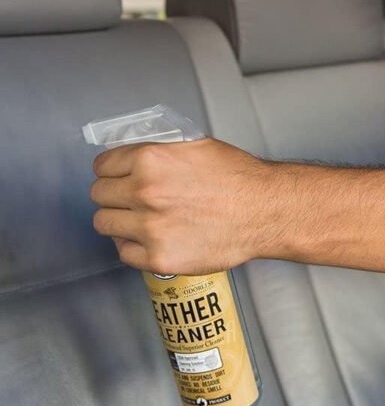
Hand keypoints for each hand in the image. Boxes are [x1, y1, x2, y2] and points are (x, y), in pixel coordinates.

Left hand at [90, 138, 275, 274]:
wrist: (265, 210)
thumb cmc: (239, 179)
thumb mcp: (197, 147)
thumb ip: (161, 152)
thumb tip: (136, 159)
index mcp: (151, 160)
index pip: (102, 166)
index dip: (111, 171)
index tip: (117, 177)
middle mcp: (145, 192)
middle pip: (98, 195)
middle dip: (113, 195)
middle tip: (131, 199)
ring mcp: (150, 227)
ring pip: (104, 224)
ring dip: (119, 221)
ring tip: (139, 220)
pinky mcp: (159, 257)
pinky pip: (124, 252)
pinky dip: (134, 246)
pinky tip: (151, 238)